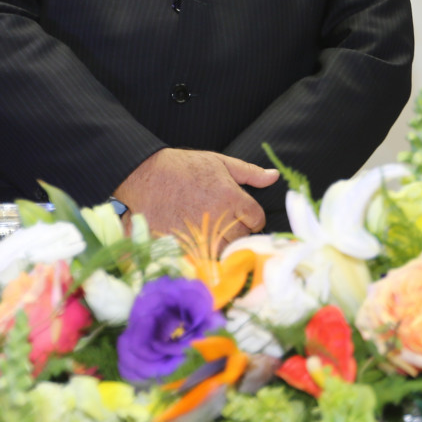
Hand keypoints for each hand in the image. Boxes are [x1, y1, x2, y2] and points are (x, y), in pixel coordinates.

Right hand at [114, 148, 278, 239]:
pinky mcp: (181, 246)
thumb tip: (274, 176)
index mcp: (233, 199)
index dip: (251, 218)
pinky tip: (195, 242)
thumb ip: (250, 173)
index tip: (242, 215)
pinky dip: (200, 254)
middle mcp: (220, 219)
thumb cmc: (184, 167)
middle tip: (224, 224)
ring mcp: (200, 235)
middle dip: (237, 232)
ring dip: (220, 244)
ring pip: (223, 250)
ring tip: (210, 233)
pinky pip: (200, 258)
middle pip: (242, 237)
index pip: (257, 220)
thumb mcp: (221, 162)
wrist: (146, 175)